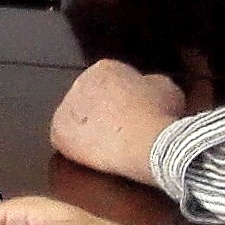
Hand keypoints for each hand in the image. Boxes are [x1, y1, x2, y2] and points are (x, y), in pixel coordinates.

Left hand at [48, 59, 185, 182]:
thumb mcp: (166, 88)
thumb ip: (149, 83)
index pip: (109, 82)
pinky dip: (80, 150)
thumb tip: (146, 88)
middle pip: (90, 99)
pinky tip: (98, 156)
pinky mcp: (58, 134)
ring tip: (112, 144)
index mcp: (104, 68)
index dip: (124, 99)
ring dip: (90, 130)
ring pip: (77, 120)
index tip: (133, 111)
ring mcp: (65, 108)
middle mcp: (79, 82)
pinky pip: (67, 142)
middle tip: (121, 129)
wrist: (146, 141)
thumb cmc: (159, 114)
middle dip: (103, 112)